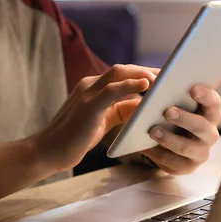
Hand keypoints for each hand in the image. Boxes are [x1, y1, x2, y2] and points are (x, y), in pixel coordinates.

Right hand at [35, 64, 158, 171]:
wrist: (50, 151)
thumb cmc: (76, 139)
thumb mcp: (103, 121)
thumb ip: (121, 110)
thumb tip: (144, 106)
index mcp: (93, 88)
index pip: (122, 74)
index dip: (143, 73)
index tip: (164, 77)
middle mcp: (89, 85)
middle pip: (123, 69)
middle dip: (148, 70)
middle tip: (170, 76)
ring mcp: (87, 93)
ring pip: (118, 73)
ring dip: (142, 73)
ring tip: (163, 80)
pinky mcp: (88, 106)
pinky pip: (111, 90)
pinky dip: (129, 84)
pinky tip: (146, 84)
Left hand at [141, 83, 220, 174]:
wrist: (172, 144)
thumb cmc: (177, 115)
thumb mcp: (181, 101)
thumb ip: (187, 86)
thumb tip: (205, 70)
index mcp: (211, 113)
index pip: (214, 103)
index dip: (206, 96)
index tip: (192, 88)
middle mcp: (210, 133)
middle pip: (202, 126)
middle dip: (184, 118)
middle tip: (167, 111)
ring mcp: (200, 152)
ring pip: (186, 147)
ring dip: (168, 138)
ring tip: (152, 130)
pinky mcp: (187, 167)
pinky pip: (173, 162)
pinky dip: (158, 154)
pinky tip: (145, 146)